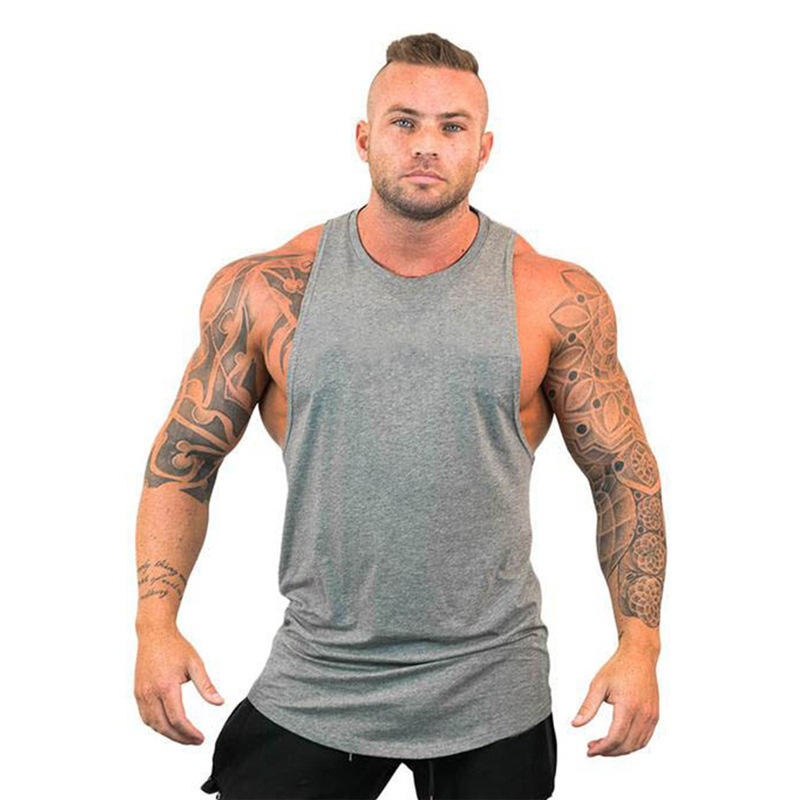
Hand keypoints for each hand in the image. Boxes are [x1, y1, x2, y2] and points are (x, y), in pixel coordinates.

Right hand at [134, 626, 224, 743]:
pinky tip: (168, 726)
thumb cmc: (175, 646)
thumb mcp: (195, 664)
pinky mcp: (137, 693)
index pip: (177, 719)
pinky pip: (145, 717)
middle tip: (195, 741)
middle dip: (180, 738)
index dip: (190, 733)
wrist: (154, 633)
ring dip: (168, 734)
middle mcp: (150, 693)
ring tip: (184, 736)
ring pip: (152, 725)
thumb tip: (219, 702)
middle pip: (164, 727)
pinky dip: (157, 726)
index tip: (201, 738)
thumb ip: (206, 686)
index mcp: (166, 686)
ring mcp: (141, 694)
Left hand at [571, 642, 658, 756]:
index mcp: (628, 706)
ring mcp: (651, 716)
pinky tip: (619, 741)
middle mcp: (643, 714)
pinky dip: (632, 745)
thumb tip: (575, 724)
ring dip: (620, 750)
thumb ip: (588, 707)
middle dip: (608, 751)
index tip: (589, 750)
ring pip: (637, 745)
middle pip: (626, 745)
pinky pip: (645, 738)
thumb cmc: (619, 667)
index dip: (602, 748)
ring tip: (603, 746)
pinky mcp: (654, 715)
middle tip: (593, 748)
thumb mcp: (598, 684)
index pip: (615, 737)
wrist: (639, 656)